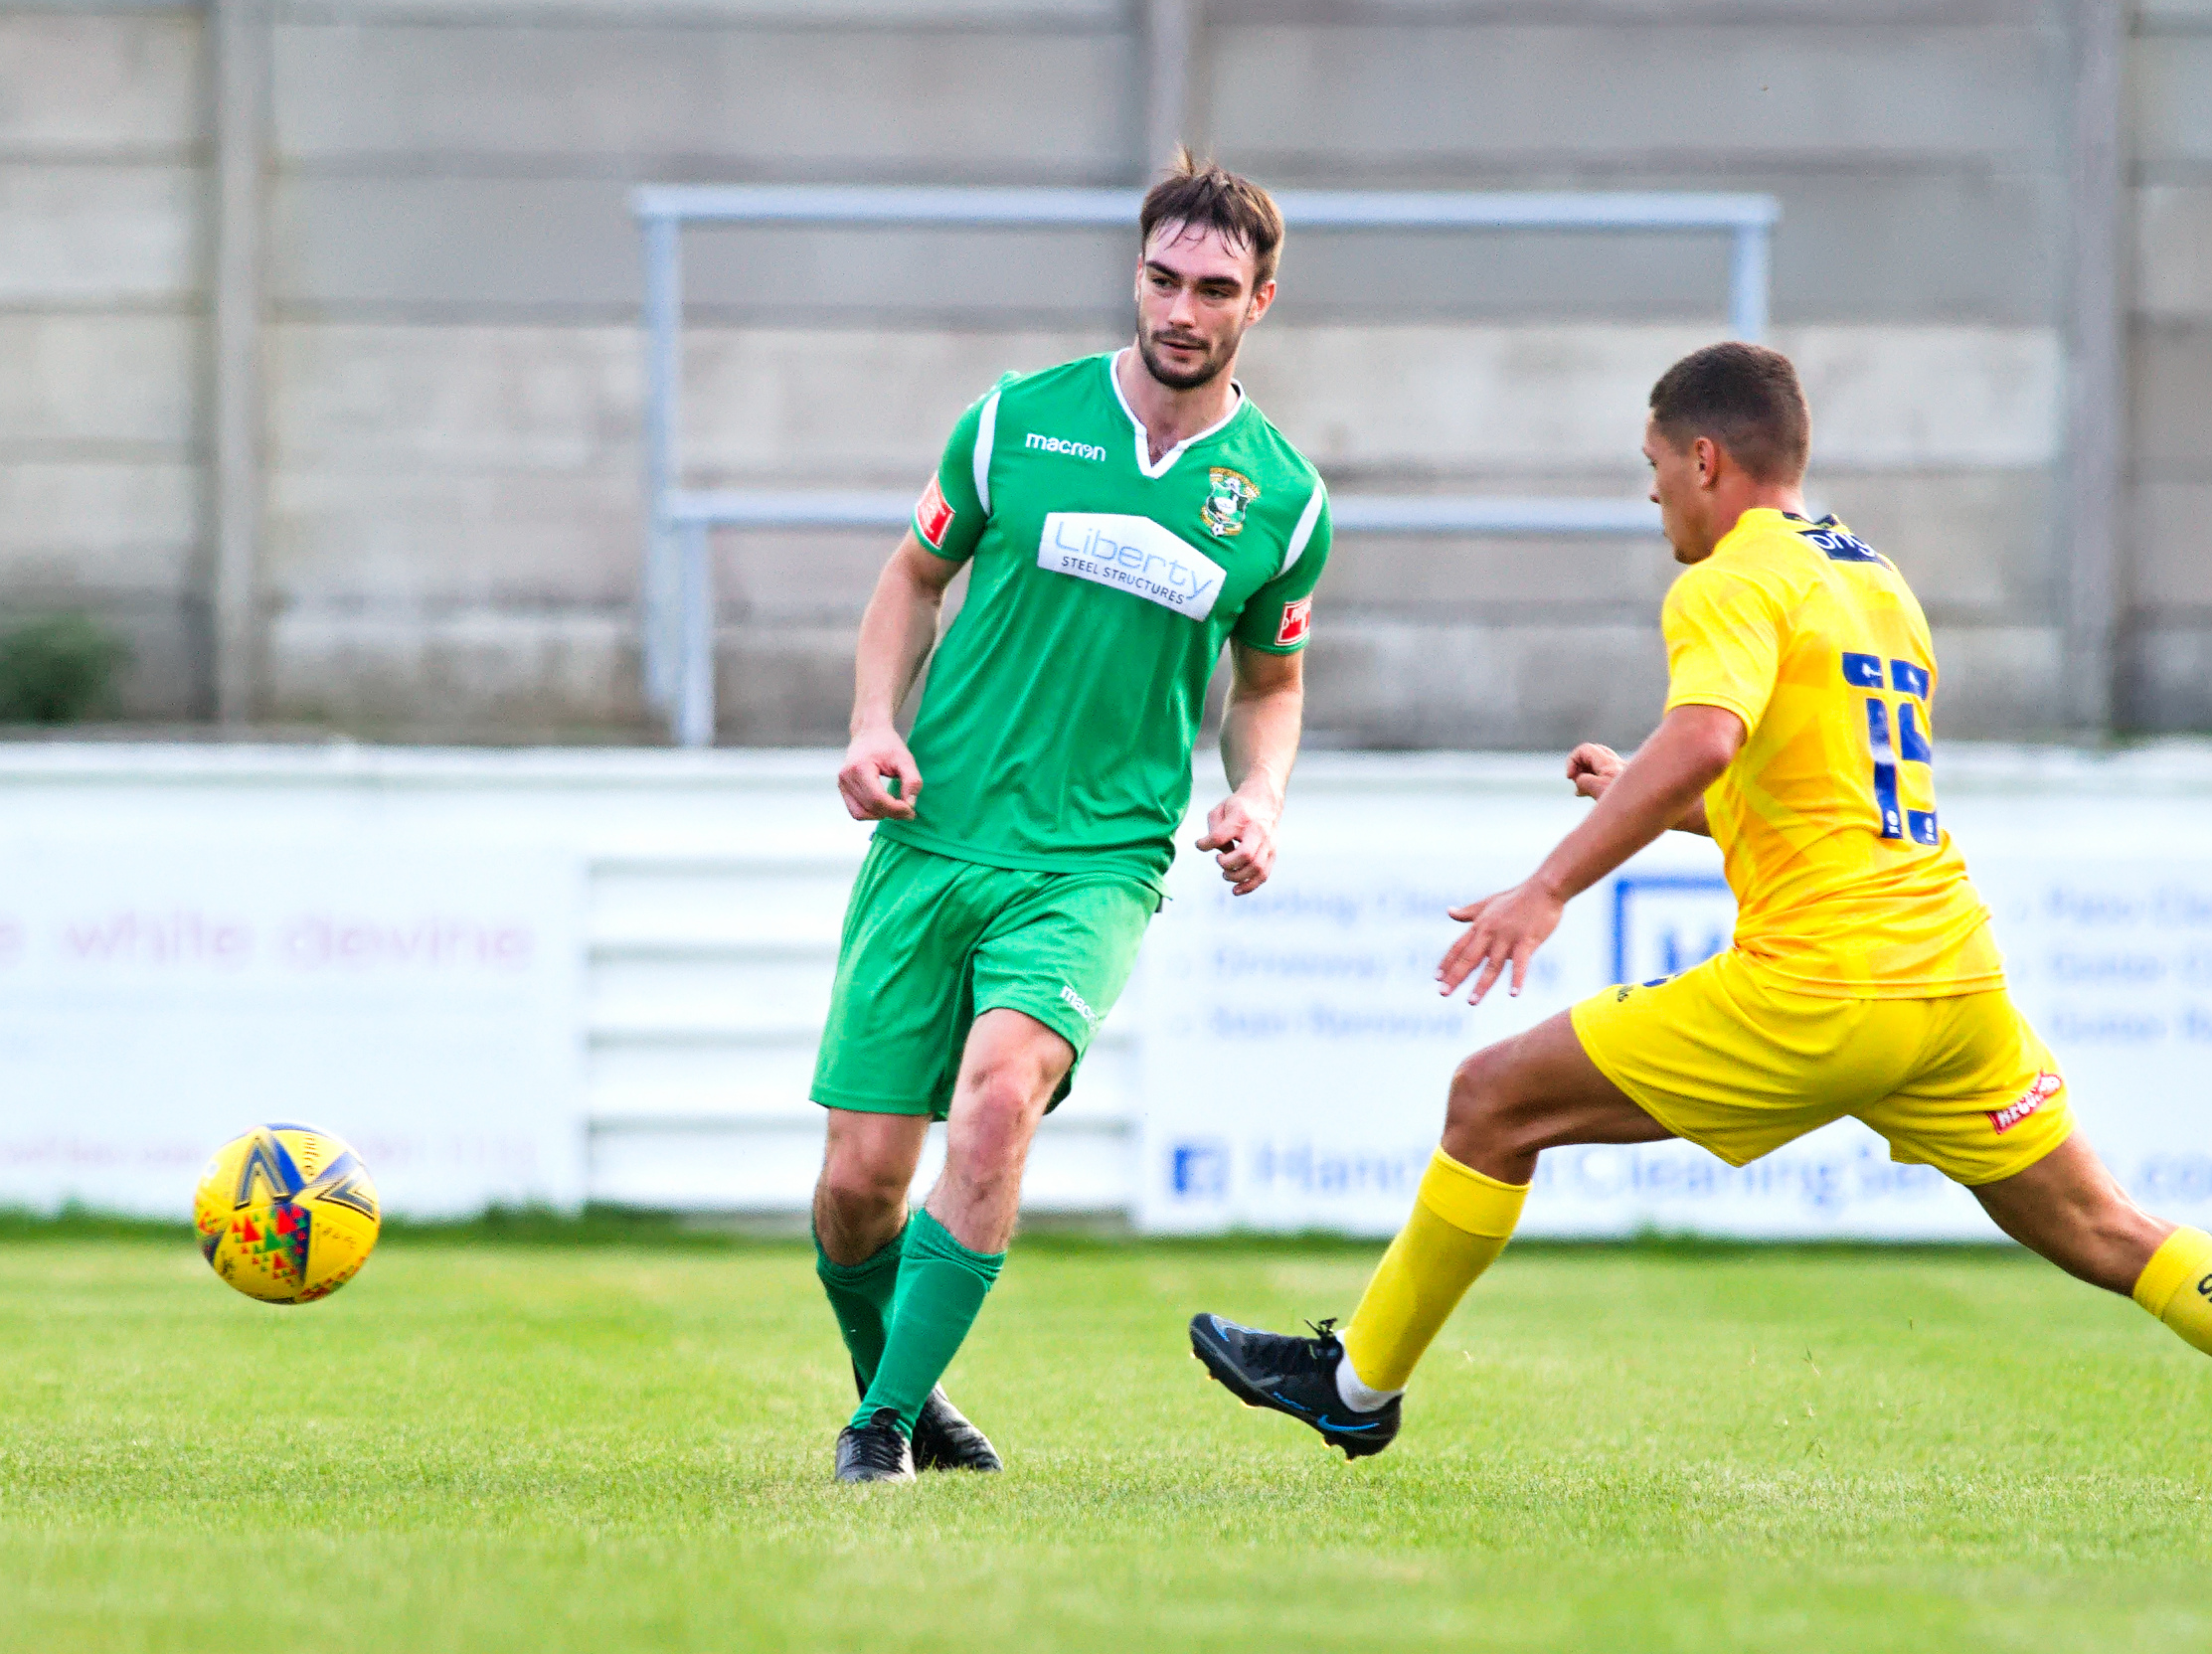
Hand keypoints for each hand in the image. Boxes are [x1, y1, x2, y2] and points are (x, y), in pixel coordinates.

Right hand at [837, 725, 921, 820]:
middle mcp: (846, 777)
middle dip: (891, 813)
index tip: (911, 810)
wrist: (869, 733)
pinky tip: (885, 805)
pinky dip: (871, 813)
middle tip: (908, 810)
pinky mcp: (843, 789)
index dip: (895, 809)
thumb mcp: (905, 759)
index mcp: (859, 768)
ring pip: (861, 814)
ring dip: (880, 815)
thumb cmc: (887, 744)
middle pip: (870, 808)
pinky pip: (856, 811)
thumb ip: (912, 781)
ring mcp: (842, 784)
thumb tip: (910, 805)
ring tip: (896, 808)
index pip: (877, 799)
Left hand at [1195, 788, 1279, 895]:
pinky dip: (1249, 885)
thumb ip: (1214, 830)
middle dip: (1227, 864)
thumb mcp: (1220, 810)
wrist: (1265, 800)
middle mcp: (1257, 831)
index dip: (1206, 844)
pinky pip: (1264, 874)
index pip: (1220, 836)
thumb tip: (1219, 852)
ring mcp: (1268, 843)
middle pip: (1245, 855)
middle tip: (1219, 860)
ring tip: (1225, 874)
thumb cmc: (1238, 807)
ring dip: (1237, 877)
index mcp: (1241, 818)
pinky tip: (1236, 890)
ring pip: (1256, 868)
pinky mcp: (1273, 853)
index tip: (1200, 844)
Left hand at [1436, 878, 1564, 1004]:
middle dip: (1455, 976)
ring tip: (1471, 1001)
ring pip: (1492, 966)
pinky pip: (1521, 964)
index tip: (1436, 978)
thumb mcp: (1488, 903)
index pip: (1459, 947)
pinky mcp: (1527, 941)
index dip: (1447, 962)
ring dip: (1481, 985)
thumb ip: (1468, 912)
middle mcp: (1490, 932)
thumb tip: (1449, 911)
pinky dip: (1517, 979)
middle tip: (1443, 993)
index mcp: (1480, 925)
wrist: (1543, 889)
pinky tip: (1514, 994)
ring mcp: (1508, 938)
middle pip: (1469, 958)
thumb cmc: (1516, 897)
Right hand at [1565, 742, 1623, 802]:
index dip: (1572, 761)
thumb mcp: (1599, 791)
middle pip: (1592, 752)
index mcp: (1610, 763)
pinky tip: (1591, 794)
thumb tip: (1580, 782)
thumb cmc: (1629, 803)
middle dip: (1580, 763)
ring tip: (1582, 790)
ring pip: (1599, 763)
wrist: (1656, 811)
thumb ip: (1585, 782)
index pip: (1585, 750)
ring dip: (1587, 773)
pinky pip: (1605, 773)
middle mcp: (1617, 763)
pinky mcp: (1625, 781)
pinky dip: (1596, 780)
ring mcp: (1622, 771)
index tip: (1570, 778)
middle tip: (1576, 778)